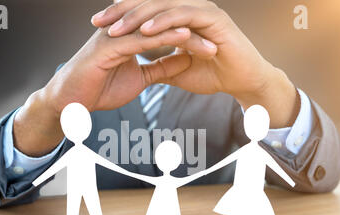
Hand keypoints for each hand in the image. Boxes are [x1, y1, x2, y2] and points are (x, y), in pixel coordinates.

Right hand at [40, 26, 219, 112]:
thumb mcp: (140, 79)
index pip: (167, 32)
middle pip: (166, 26)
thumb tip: (184, 62)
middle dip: (195, 33)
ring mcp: (116, 35)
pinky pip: (142, 39)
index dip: (192, 38)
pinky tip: (185, 38)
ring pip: (157, 29)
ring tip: (211, 42)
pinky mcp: (109, 45)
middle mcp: (124, 29)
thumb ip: (161, 68)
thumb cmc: (99, 89)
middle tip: (221, 42)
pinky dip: (165, 38)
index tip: (215, 47)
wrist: (70, 102)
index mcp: (132, 36)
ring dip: (186, 34)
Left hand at [92, 0, 299, 127]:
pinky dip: (163, 22)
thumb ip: (160, 64)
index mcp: (179, 16)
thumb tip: (140, 69)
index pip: (145, 11)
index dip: (121, 16)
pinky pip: (183, 15)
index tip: (98, 26)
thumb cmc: (213, 75)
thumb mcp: (177, 69)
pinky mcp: (213, 18)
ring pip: (163, 6)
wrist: (242, 82)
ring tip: (115, 29)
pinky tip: (145, 31)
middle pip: (149, 2)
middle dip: (121, 12)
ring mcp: (201, 10)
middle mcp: (189, 8)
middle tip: (98, 22)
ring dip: (138, 17)